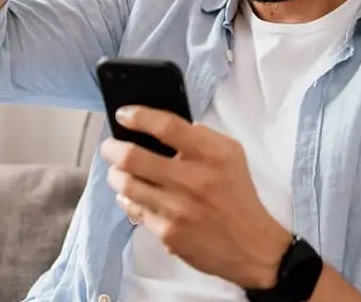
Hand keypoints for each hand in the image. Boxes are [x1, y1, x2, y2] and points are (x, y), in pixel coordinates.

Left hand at [101, 105, 292, 289]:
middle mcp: (191, 179)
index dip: (138, 117)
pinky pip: (134, 210)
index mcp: (210, 154)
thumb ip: (201, 136)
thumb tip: (163, 128)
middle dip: (112, 149)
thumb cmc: (237, 195)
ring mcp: (176, 208)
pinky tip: (132, 196)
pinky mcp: (167, 232)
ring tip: (118, 172)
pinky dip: (128, 200)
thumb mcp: (231, 154)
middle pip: (132, 157)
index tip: (123, 114)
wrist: (251, 246)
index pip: (165, 127)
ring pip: (126, 185)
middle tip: (110, 147)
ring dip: (116, 175)